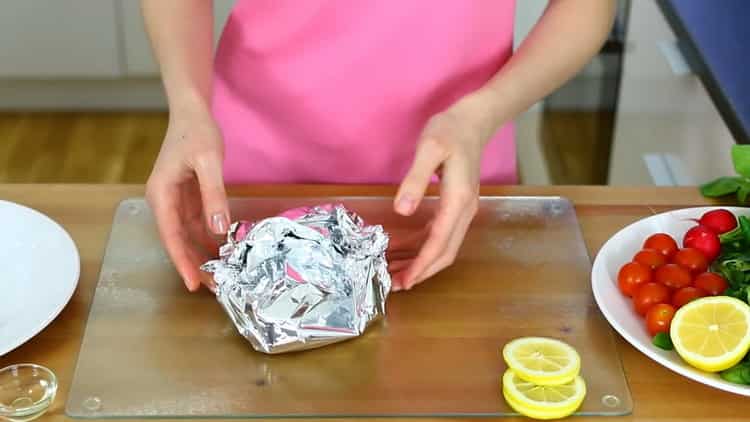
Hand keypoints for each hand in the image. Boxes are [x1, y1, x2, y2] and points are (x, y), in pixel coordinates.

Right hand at [145, 106, 228, 290]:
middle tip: (214, 287)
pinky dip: (208, 238)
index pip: (170, 235)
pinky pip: (196, 224)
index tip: (192, 283)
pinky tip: (224, 251)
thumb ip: (213, 195)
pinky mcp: (187, 198)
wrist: (191, 112)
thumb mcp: (208, 162)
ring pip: (187, 235)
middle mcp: (163, 201)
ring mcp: (175, 201)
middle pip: (177, 240)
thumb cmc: (196, 133)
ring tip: (221, 275)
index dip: (181, 261)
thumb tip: (217, 229)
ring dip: (202, 254)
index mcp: (161, 194)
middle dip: (194, 264)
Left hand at [391, 95, 497, 289]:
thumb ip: (415, 180)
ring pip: (447, 246)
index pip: (439, 242)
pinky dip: (429, 248)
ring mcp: (465, 209)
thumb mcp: (429, 149)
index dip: (421, 265)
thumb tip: (403, 210)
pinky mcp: (459, 204)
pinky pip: (445, 234)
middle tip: (398, 285)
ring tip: (402, 273)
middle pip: (446, 252)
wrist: (475, 120)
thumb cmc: (450, 129)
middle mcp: (465, 210)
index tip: (404, 281)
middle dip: (423, 272)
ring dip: (426, 263)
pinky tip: (412, 251)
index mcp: (458, 200)